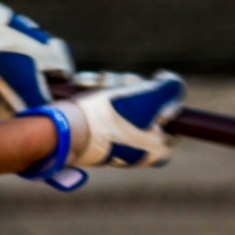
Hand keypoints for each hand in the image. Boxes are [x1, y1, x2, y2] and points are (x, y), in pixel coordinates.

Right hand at [11, 70, 187, 191]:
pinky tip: (85, 84)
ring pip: (120, 102)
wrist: (63, 130)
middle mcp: (135, 150)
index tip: (154, 91)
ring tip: (97, 84)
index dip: (165, 104)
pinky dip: (94, 91)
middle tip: (122, 86)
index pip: (172, 127)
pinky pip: (99, 105)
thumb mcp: (151, 99)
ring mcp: (112, 141)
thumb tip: (171, 83)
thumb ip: (170, 90)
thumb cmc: (110, 118)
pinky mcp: (91, 132)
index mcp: (155, 151)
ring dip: (110, 85)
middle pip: (144, 107)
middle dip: (131, 88)